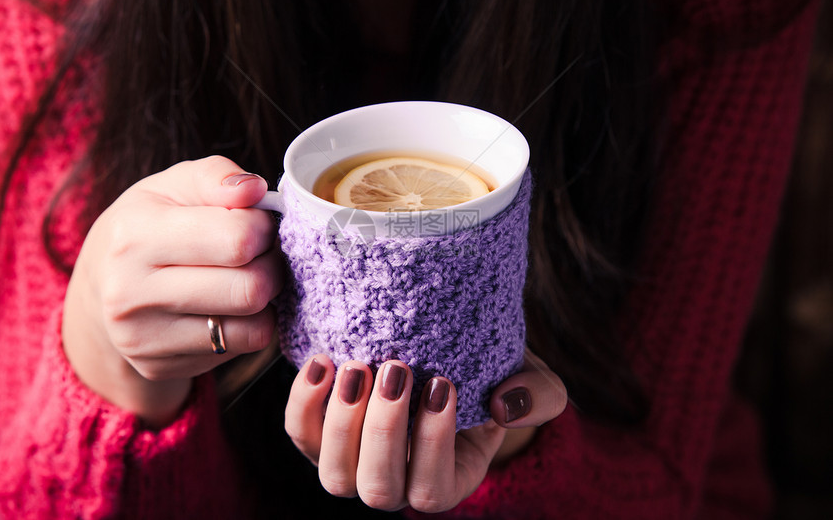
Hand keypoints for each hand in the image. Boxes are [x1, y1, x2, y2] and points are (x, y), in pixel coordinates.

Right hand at [62, 156, 284, 426]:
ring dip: (267, 298)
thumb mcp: (174, 186)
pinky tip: (233, 306)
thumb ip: (217, 178)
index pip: (238, 239)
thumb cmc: (149, 226)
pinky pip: (243, 347)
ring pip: (253, 325)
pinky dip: (253, 325)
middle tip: (263, 253)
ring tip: (249, 275)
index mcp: (135, 235)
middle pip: (251, 288)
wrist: (101, 287)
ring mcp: (143, 337)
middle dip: (272, 265)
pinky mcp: (159, 366)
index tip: (258, 224)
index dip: (264, 229)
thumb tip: (254, 189)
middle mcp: (131, 292)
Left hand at [284, 351, 565, 512]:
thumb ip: (538, 395)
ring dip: (344, 422)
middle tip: (398, 369)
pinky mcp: (320, 436)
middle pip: (379, 489)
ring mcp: (353, 464)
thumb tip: (505, 405)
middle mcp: (395, 484)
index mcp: (447, 481)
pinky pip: (302, 434)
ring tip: (359, 366)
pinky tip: (324, 362)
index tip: (441, 383)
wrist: (443, 350)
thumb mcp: (531, 380)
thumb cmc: (489, 371)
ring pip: (335, 475)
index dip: (433, 444)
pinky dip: (305, 403)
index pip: (433, 490)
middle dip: (385, 431)